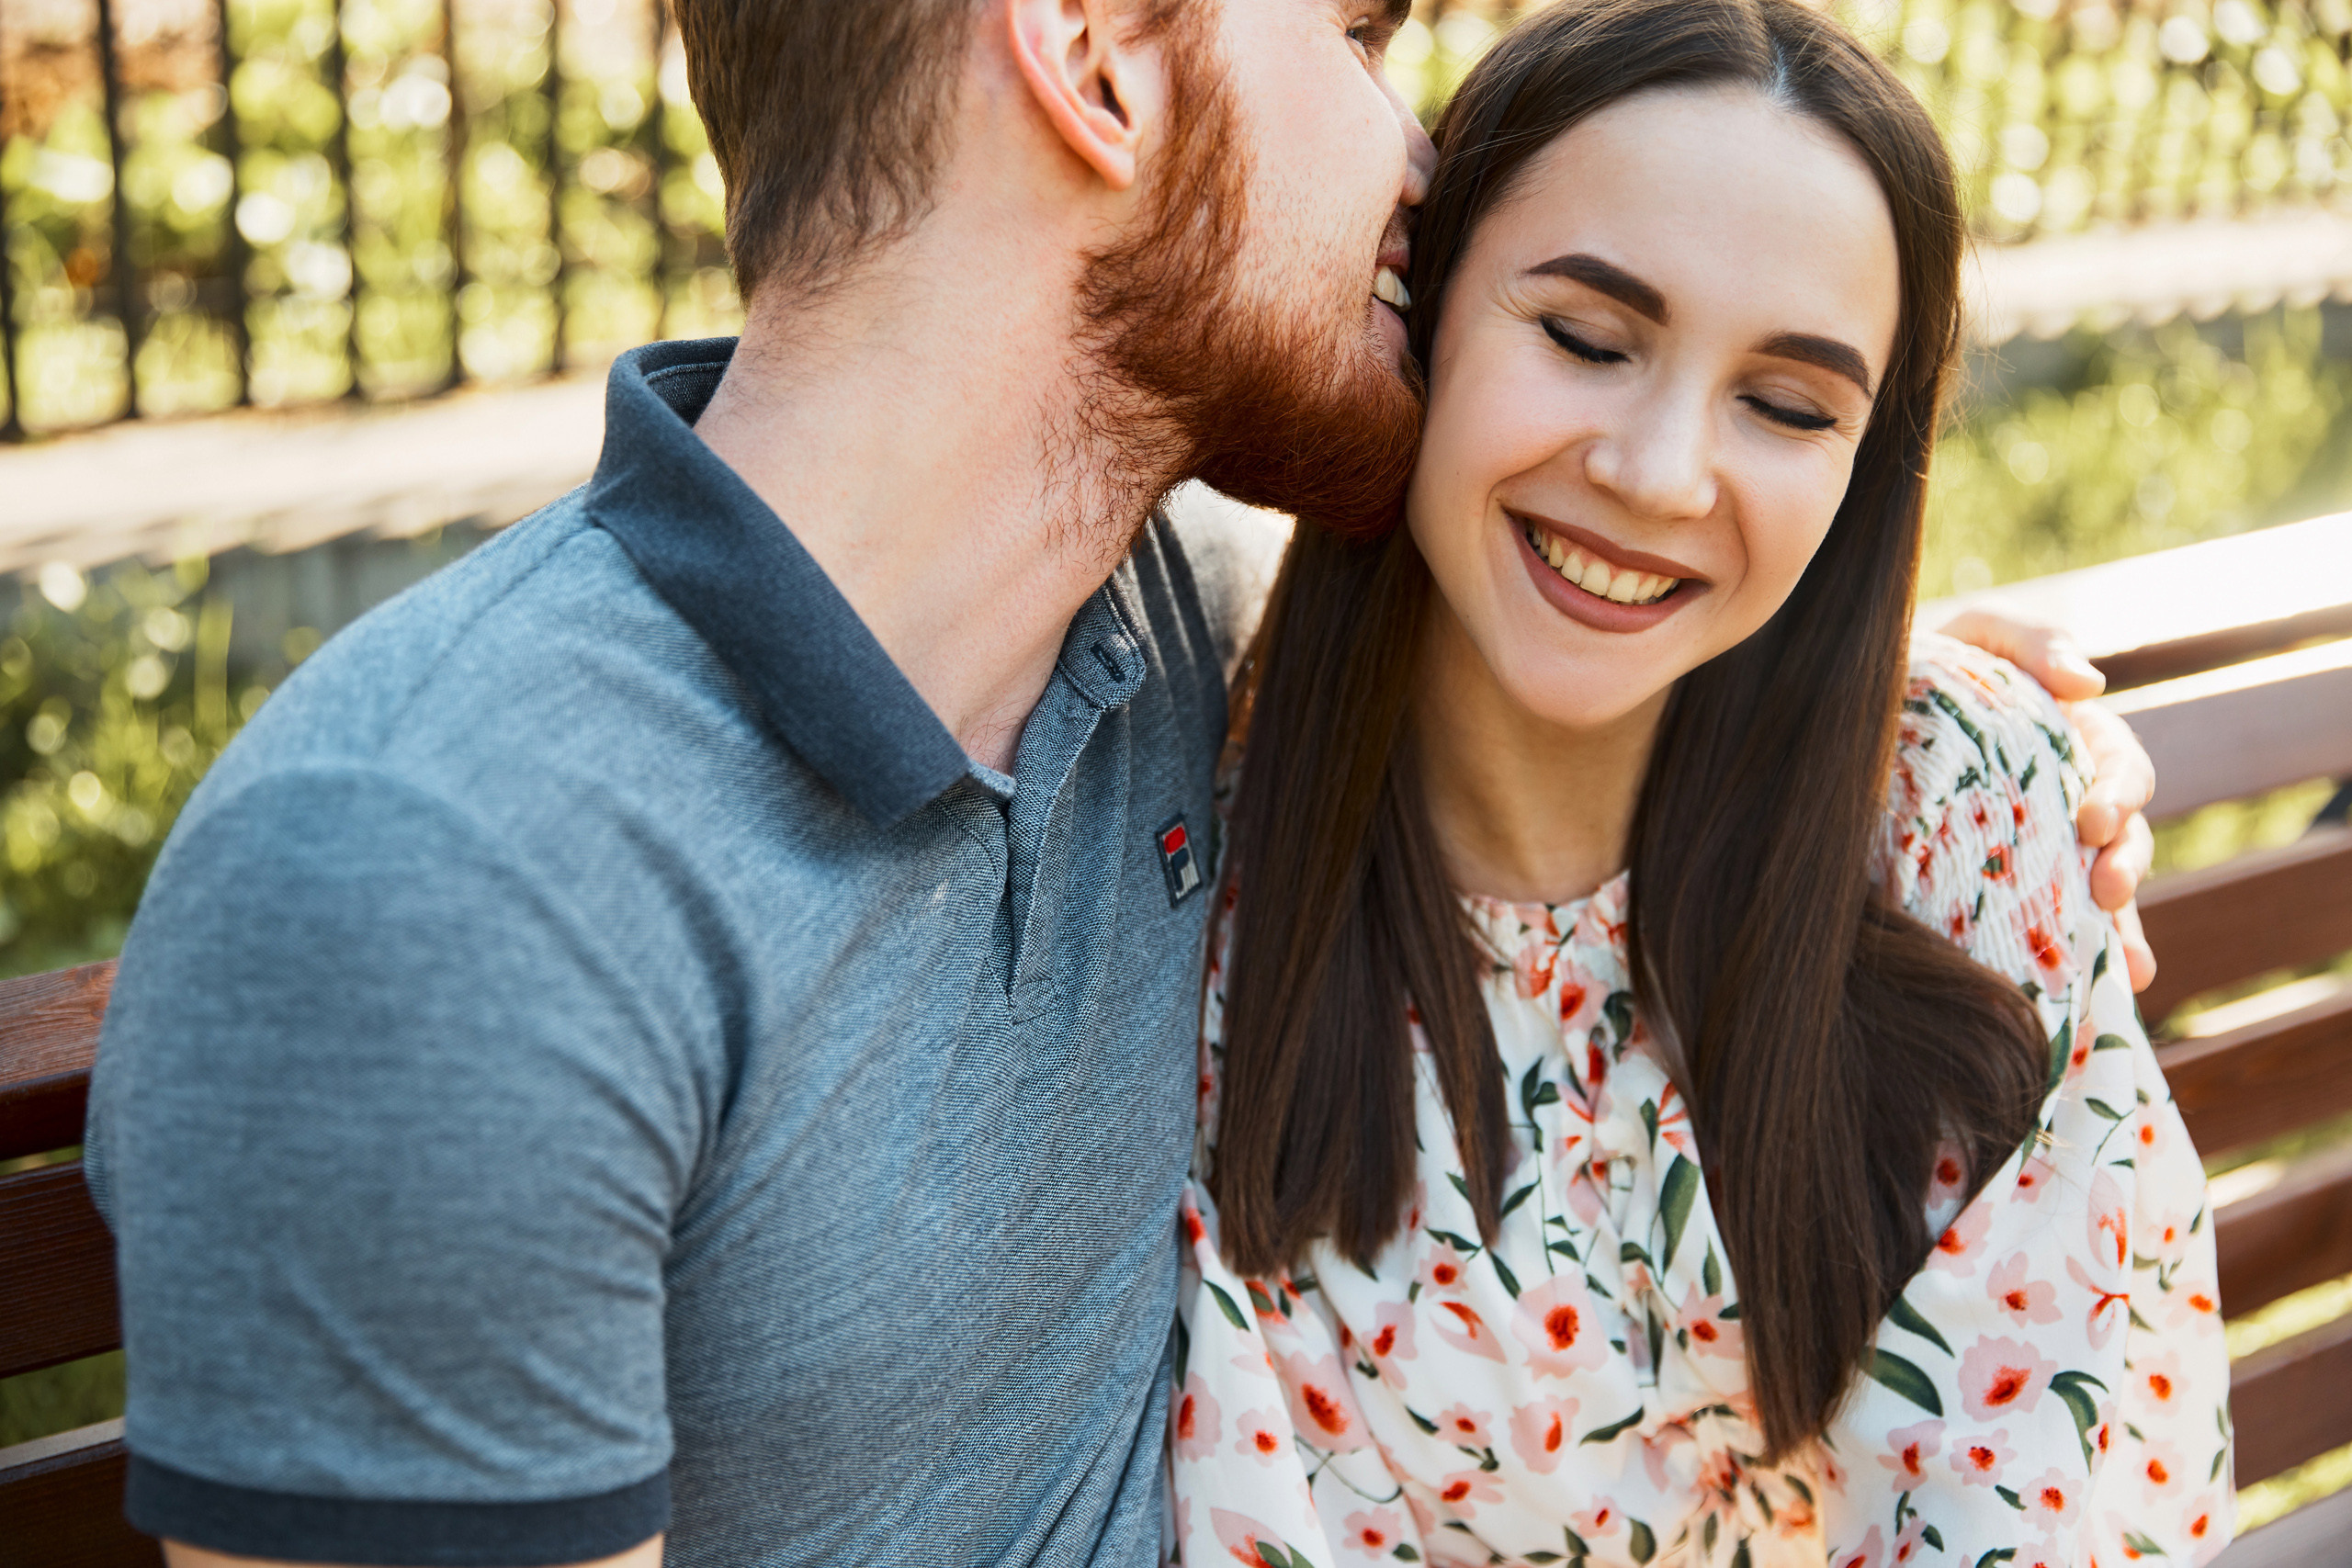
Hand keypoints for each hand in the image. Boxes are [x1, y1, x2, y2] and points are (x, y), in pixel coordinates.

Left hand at [1936, 606, 2158, 992]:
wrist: (1848, 708)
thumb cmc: (1924, 665)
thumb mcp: (1974, 635)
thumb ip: (2029, 641)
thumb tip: (2091, 682)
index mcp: (2071, 738)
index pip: (2119, 766)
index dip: (2119, 795)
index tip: (2093, 822)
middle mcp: (2066, 796)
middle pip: (2122, 837)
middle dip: (2126, 865)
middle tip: (2108, 891)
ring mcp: (2040, 846)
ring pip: (2101, 891)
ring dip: (2121, 927)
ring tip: (2125, 966)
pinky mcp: (2004, 886)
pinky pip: (2053, 926)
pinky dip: (2085, 956)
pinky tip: (2106, 990)